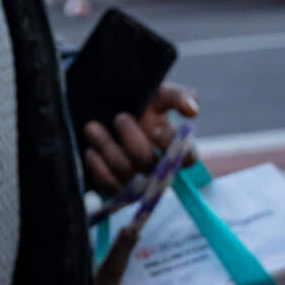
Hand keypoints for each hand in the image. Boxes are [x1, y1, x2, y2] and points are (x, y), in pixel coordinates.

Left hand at [82, 83, 199, 195]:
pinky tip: (91, 150)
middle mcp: (158, 167)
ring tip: (92, 127)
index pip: (187, 158)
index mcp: (173, 147)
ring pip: (125, 171)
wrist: (99, 110)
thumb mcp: (157, 94)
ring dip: (107, 146)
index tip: (155, 128)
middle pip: (149, 163)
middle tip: (120, 118)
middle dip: (132, 138)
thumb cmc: (136, 104)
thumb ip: (177, 96)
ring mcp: (138, 182)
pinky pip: (110, 186)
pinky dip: (98, 166)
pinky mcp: (117, 191)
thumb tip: (192, 109)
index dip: (171, 146)